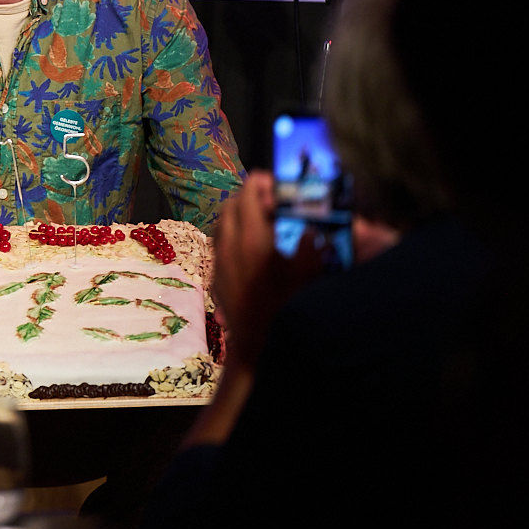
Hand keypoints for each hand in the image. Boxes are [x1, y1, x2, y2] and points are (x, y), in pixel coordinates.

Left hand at [211, 174, 324, 372]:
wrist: (260, 346)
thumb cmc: (290, 309)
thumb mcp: (312, 274)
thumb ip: (314, 245)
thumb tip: (312, 229)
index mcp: (253, 239)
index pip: (248, 195)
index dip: (259, 183)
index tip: (272, 181)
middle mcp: (229, 247)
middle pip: (230, 206)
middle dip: (248, 197)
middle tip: (269, 200)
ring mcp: (218, 263)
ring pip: (221, 226)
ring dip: (238, 216)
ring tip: (259, 221)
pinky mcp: (215, 278)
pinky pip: (219, 246)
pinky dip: (232, 237)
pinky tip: (249, 248)